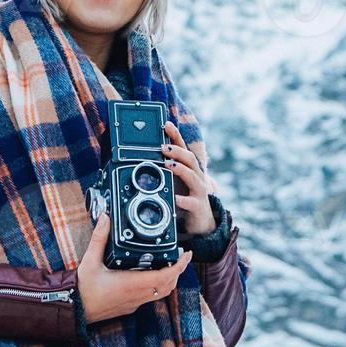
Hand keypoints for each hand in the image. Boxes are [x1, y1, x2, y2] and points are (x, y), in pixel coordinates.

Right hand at [76, 214, 191, 324]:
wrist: (75, 309)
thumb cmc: (83, 288)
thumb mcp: (90, 260)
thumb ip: (99, 238)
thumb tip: (105, 218)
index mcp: (131, 284)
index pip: (164, 277)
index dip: (179, 266)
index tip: (186, 255)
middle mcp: (137, 296)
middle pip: (168, 285)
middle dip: (178, 271)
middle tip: (180, 256)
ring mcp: (135, 303)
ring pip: (161, 292)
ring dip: (169, 279)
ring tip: (170, 264)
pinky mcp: (130, 306)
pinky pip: (151, 297)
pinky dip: (158, 285)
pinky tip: (151, 275)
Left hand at [161, 120, 214, 235]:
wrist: (201, 222)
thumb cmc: (186, 197)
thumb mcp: (175, 182)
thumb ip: (164, 170)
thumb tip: (144, 158)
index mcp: (189, 168)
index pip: (183, 148)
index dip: (176, 135)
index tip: (166, 124)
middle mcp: (197, 176)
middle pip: (189, 158)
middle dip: (176, 151)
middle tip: (162, 147)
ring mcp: (199, 190)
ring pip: (192, 176)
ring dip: (180, 169)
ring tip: (168, 165)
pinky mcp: (198, 206)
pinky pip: (191, 202)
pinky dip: (182, 199)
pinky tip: (175, 198)